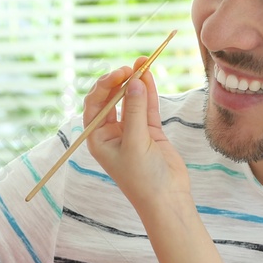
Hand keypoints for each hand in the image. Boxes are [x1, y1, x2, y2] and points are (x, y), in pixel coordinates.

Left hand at [83, 62, 187, 207]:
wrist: (167, 200)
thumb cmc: (143, 178)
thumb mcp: (135, 142)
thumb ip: (134, 111)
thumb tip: (134, 81)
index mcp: (98, 139)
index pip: (95, 105)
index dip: (104, 86)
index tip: (120, 74)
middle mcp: (111, 133)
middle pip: (112, 99)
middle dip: (120, 81)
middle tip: (132, 66)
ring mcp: (131, 131)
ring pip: (131, 101)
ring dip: (136, 83)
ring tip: (144, 62)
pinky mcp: (149, 132)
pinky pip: (146, 107)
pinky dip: (148, 92)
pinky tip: (149, 76)